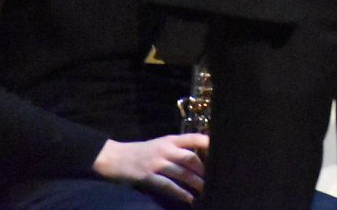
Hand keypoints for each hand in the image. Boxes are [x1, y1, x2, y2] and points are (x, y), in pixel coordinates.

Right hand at [93, 134, 208, 202]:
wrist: (115, 157)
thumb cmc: (141, 151)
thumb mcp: (160, 144)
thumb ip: (177, 148)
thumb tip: (198, 157)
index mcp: (170, 140)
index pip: (193, 138)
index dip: (208, 143)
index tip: (222, 150)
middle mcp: (165, 150)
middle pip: (191, 158)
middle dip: (204, 169)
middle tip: (215, 177)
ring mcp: (157, 163)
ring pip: (182, 173)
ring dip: (196, 183)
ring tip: (206, 190)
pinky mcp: (148, 177)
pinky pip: (168, 186)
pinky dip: (180, 193)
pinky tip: (189, 198)